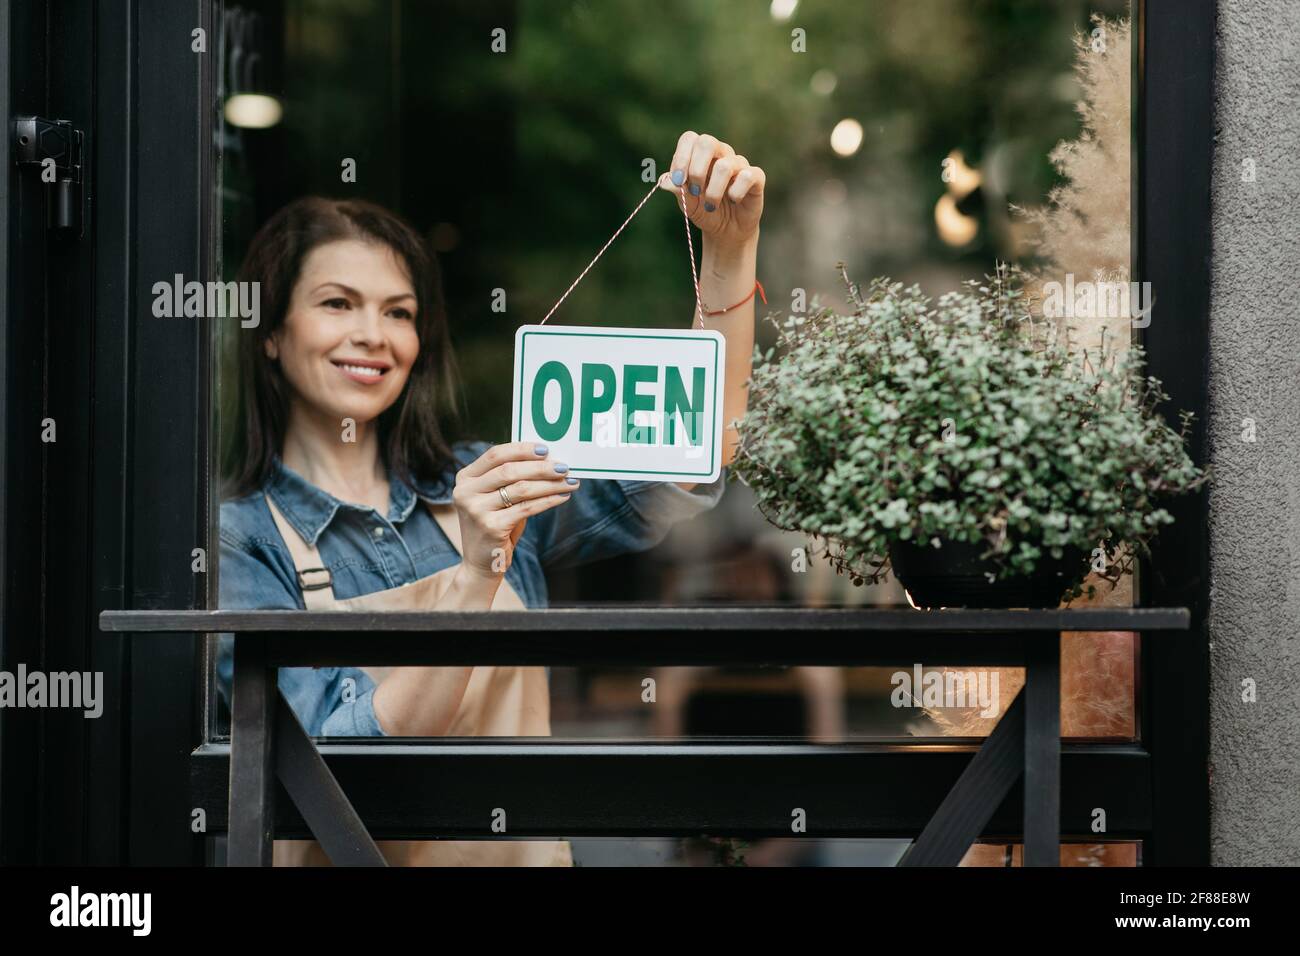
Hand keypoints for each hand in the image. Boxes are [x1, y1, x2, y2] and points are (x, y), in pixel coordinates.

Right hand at [451, 441, 577, 577]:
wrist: (481, 564)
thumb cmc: (495, 524)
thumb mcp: (495, 498)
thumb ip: (511, 478)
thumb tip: (546, 459)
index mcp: (465, 478)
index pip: (495, 455)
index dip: (522, 449)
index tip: (546, 449)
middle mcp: (465, 492)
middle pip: (509, 470)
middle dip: (540, 467)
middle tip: (564, 466)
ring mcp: (476, 510)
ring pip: (521, 488)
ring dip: (550, 484)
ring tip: (570, 482)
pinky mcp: (491, 526)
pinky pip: (527, 508)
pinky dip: (548, 500)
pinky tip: (562, 497)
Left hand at [658, 131, 764, 249]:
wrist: (726, 231)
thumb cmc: (705, 211)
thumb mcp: (688, 204)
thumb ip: (678, 191)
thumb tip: (665, 182)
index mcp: (700, 154)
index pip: (690, 139)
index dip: (681, 157)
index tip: (678, 180)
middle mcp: (720, 154)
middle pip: (707, 142)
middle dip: (696, 169)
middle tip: (695, 191)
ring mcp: (739, 164)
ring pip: (725, 165)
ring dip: (713, 191)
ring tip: (710, 206)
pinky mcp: (756, 177)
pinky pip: (747, 176)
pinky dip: (736, 193)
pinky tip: (733, 201)